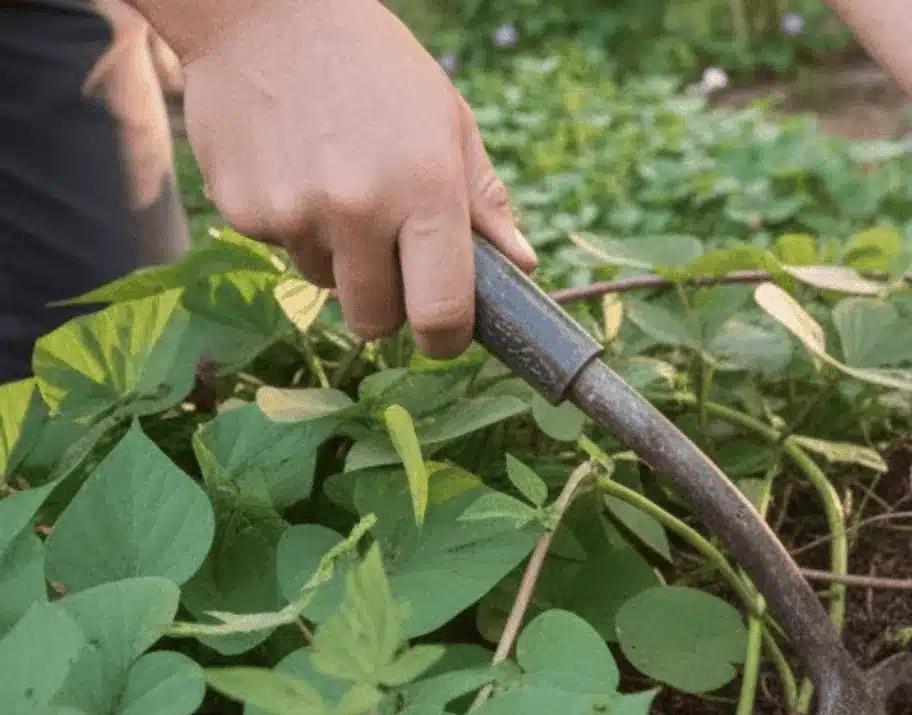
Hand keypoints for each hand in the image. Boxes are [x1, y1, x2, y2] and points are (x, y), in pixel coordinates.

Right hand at [173, 0, 534, 355]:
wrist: (264, 12)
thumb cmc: (375, 67)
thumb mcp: (448, 122)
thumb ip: (483, 202)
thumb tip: (522, 266)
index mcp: (426, 192)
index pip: (442, 312)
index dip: (446, 338)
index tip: (445, 334)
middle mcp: (359, 211)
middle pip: (376, 320)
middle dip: (388, 305)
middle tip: (390, 258)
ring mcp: (295, 213)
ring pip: (326, 283)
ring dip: (337, 256)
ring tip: (336, 181)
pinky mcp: (242, 211)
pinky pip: (280, 248)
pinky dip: (291, 223)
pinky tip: (293, 164)